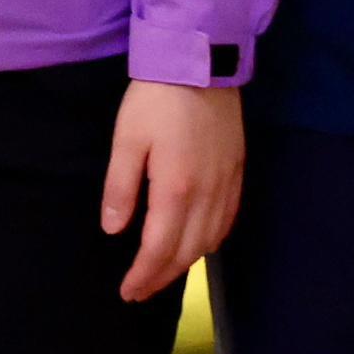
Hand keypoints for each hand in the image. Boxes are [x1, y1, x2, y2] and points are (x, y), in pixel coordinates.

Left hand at [102, 81, 245, 301]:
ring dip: (186, 263)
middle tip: (140, 290)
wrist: (201, 61)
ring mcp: (227, 183)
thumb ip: (120, 188)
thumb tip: (115, 230)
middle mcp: (207, 194)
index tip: (127, 292)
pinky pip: (228, 220)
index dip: (143, 276)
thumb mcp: (126, 139)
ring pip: (211, 240)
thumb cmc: (156, 98)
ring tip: (163, 271)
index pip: (160, 249)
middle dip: (162, 277)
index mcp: (176, 189)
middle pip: (187, 252)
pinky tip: (197, 243)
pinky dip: (211, 241)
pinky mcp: (238, 171)